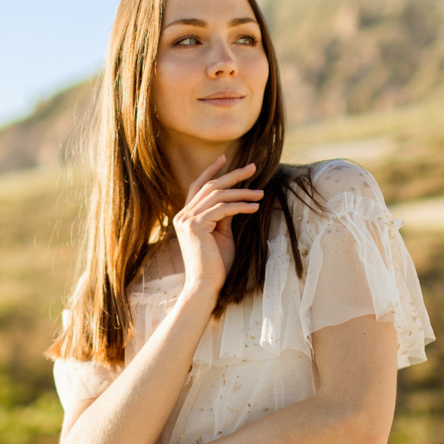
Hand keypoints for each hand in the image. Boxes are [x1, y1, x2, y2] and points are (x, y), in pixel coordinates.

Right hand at [173, 156, 262, 296]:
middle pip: (210, 186)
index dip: (211, 171)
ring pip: (217, 195)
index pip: (197, 186)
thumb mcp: (221, 234)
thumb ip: (223, 216)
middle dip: (233, 175)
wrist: (205, 285)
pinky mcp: (196, 226)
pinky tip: (255, 207)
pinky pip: (222, 209)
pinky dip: (240, 206)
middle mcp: (182, 215)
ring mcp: (187, 220)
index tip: (225, 158)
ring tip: (261, 193)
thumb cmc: (216, 264)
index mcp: (185, 216)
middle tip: (253, 168)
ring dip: (242, 192)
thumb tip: (234, 200)